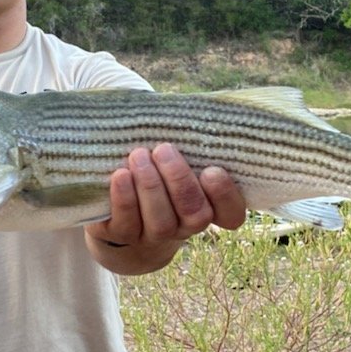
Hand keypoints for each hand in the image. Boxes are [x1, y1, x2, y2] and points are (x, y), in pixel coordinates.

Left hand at [85, 143, 245, 273]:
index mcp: (207, 206)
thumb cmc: (155, 171)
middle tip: (164, 149)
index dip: (225, 196)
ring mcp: (155, 235)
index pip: (232, 214)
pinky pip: (128, 224)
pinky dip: (126, 198)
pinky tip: (121, 175)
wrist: (118, 214)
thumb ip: (186, 146)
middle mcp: (186, 226)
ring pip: (162, 222)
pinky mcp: (124, 236)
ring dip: (151, 186)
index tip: (212, 170)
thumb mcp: (174, 159)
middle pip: (196, 215)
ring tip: (139, 155)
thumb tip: (183, 115)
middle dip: (180, 181)